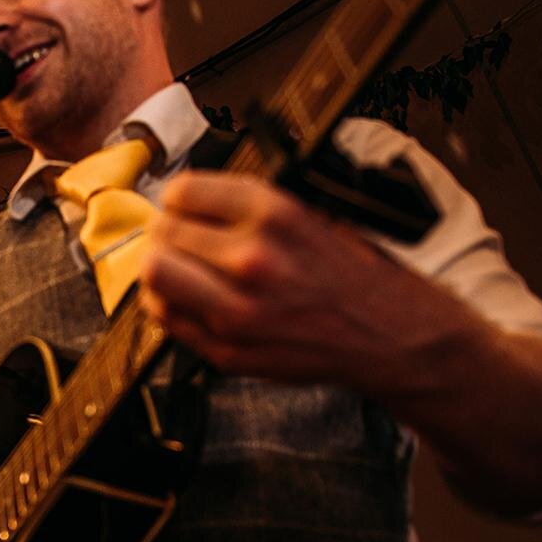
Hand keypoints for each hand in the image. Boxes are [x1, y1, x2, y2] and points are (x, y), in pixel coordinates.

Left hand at [140, 171, 468, 395]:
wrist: (386, 334)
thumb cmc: (346, 273)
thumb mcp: (306, 214)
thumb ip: (243, 208)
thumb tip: (180, 201)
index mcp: (274, 214)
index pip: (183, 192)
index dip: (179, 199)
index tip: (184, 207)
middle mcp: (253, 258)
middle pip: (163, 232)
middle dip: (167, 232)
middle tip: (178, 239)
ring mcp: (238, 309)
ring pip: (155, 273)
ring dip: (162, 266)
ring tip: (180, 268)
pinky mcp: (228, 349)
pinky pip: (167, 316)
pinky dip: (168, 303)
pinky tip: (190, 298)